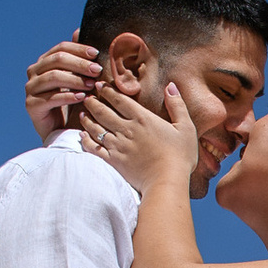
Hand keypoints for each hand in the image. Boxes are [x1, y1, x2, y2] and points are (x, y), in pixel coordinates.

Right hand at [26, 39, 101, 140]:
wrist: (62, 130)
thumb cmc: (73, 101)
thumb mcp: (78, 78)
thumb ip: (77, 57)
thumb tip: (79, 30)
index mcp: (44, 62)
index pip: (60, 48)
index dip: (78, 49)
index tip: (96, 53)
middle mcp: (34, 72)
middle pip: (57, 60)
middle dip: (79, 64)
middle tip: (97, 70)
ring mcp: (30, 89)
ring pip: (53, 77)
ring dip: (75, 79)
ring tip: (92, 85)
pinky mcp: (31, 105)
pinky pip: (50, 97)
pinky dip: (68, 96)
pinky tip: (82, 97)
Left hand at [81, 73, 200, 193]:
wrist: (167, 181)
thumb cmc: (180, 156)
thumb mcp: (185, 127)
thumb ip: (177, 105)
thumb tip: (171, 85)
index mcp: (142, 118)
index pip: (119, 100)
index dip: (107, 91)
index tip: (100, 86)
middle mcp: (126, 129)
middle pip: (103, 112)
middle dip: (93, 103)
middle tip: (87, 97)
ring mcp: (117, 146)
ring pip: (95, 128)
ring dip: (87, 119)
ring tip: (82, 113)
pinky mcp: (113, 161)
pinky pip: (94, 148)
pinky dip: (86, 140)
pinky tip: (82, 136)